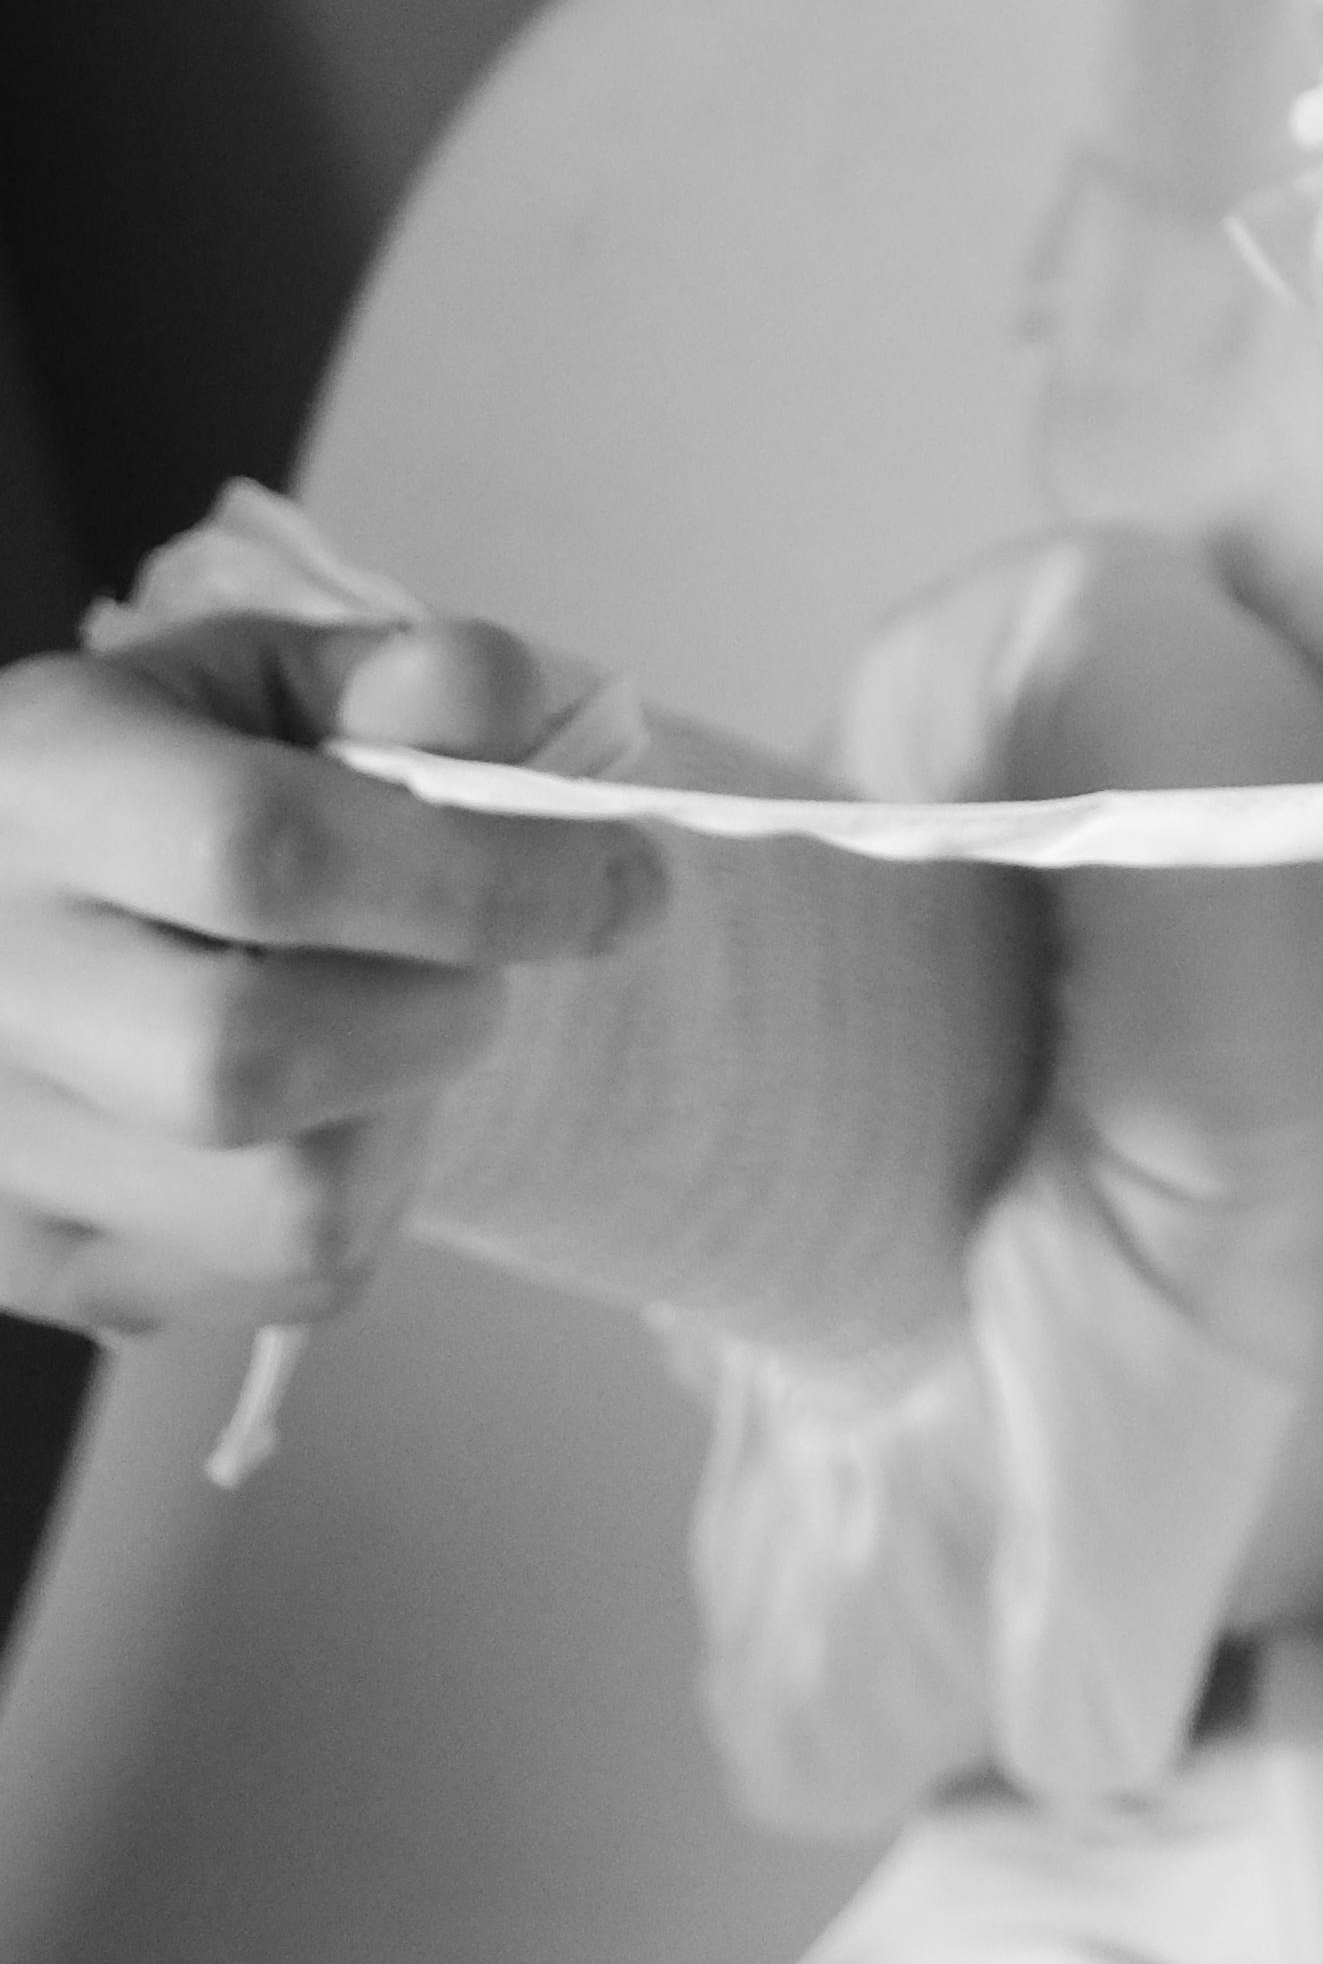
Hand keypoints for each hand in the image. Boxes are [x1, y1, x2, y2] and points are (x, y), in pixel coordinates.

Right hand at [0, 606, 659, 1341]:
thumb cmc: (151, 776)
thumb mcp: (258, 677)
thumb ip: (394, 681)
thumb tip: (500, 712)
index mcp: (36, 789)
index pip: (262, 854)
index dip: (476, 874)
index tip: (623, 878)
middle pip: (257, 1060)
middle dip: (442, 1008)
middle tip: (481, 959)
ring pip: (288, 1208)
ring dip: (412, 1116)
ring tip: (393, 1026)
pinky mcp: (35, 1269)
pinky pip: (282, 1286)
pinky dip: (367, 1198)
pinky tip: (332, 1109)